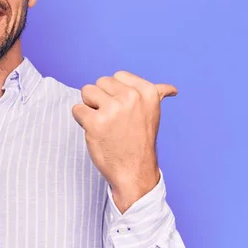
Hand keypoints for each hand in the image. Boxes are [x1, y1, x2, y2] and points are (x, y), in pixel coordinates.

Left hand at [72, 71, 176, 212]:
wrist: (135, 172)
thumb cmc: (140, 142)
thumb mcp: (153, 114)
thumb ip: (157, 96)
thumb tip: (171, 89)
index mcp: (147, 91)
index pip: (118, 76)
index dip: (115, 92)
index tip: (124, 110)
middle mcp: (131, 97)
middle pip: (100, 82)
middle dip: (101, 99)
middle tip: (114, 120)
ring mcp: (113, 109)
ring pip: (86, 92)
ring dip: (90, 108)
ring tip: (105, 124)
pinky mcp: (95, 122)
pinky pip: (77, 109)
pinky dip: (81, 120)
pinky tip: (96, 132)